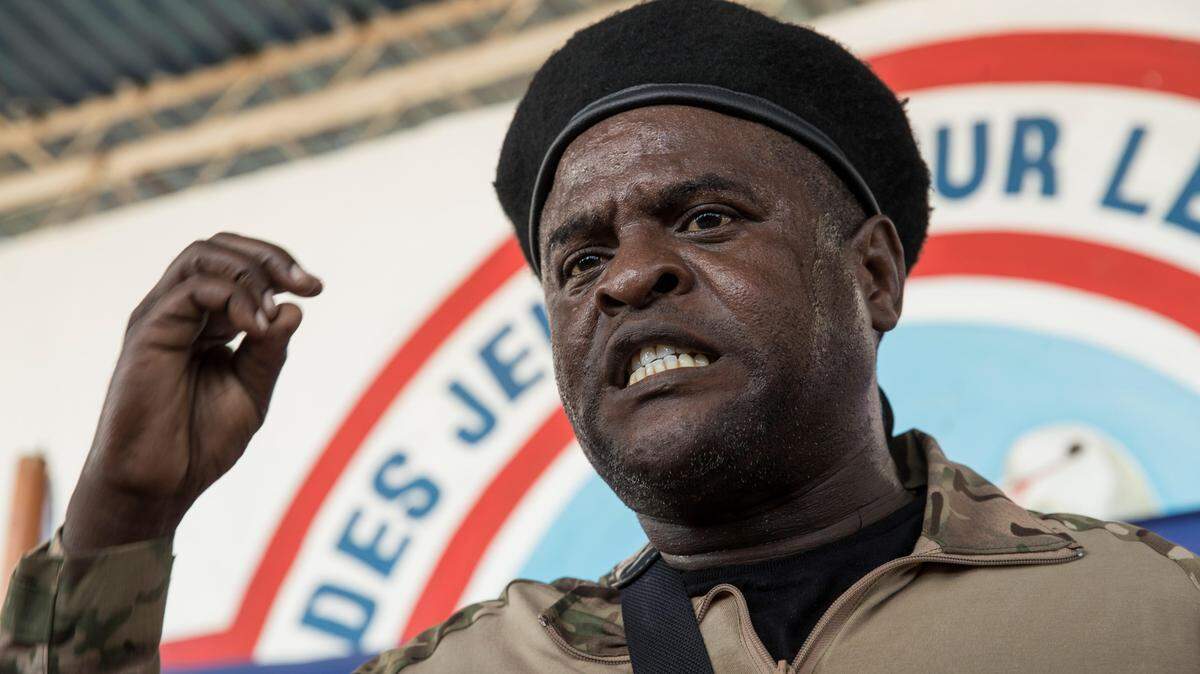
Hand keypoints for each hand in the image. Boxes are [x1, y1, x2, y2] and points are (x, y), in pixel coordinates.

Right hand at [62, 233, 322, 553]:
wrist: (159, 486)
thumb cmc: (200, 444)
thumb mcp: (252, 391)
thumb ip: (270, 350)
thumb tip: (294, 307)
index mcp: (205, 322)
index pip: (237, 265)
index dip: (278, 266)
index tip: (315, 290)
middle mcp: (179, 311)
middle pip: (219, 247)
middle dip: (270, 257)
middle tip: (308, 285)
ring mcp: (161, 317)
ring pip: (202, 256)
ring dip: (252, 272)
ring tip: (274, 310)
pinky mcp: (148, 331)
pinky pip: (191, 290)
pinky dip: (233, 298)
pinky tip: (255, 329)